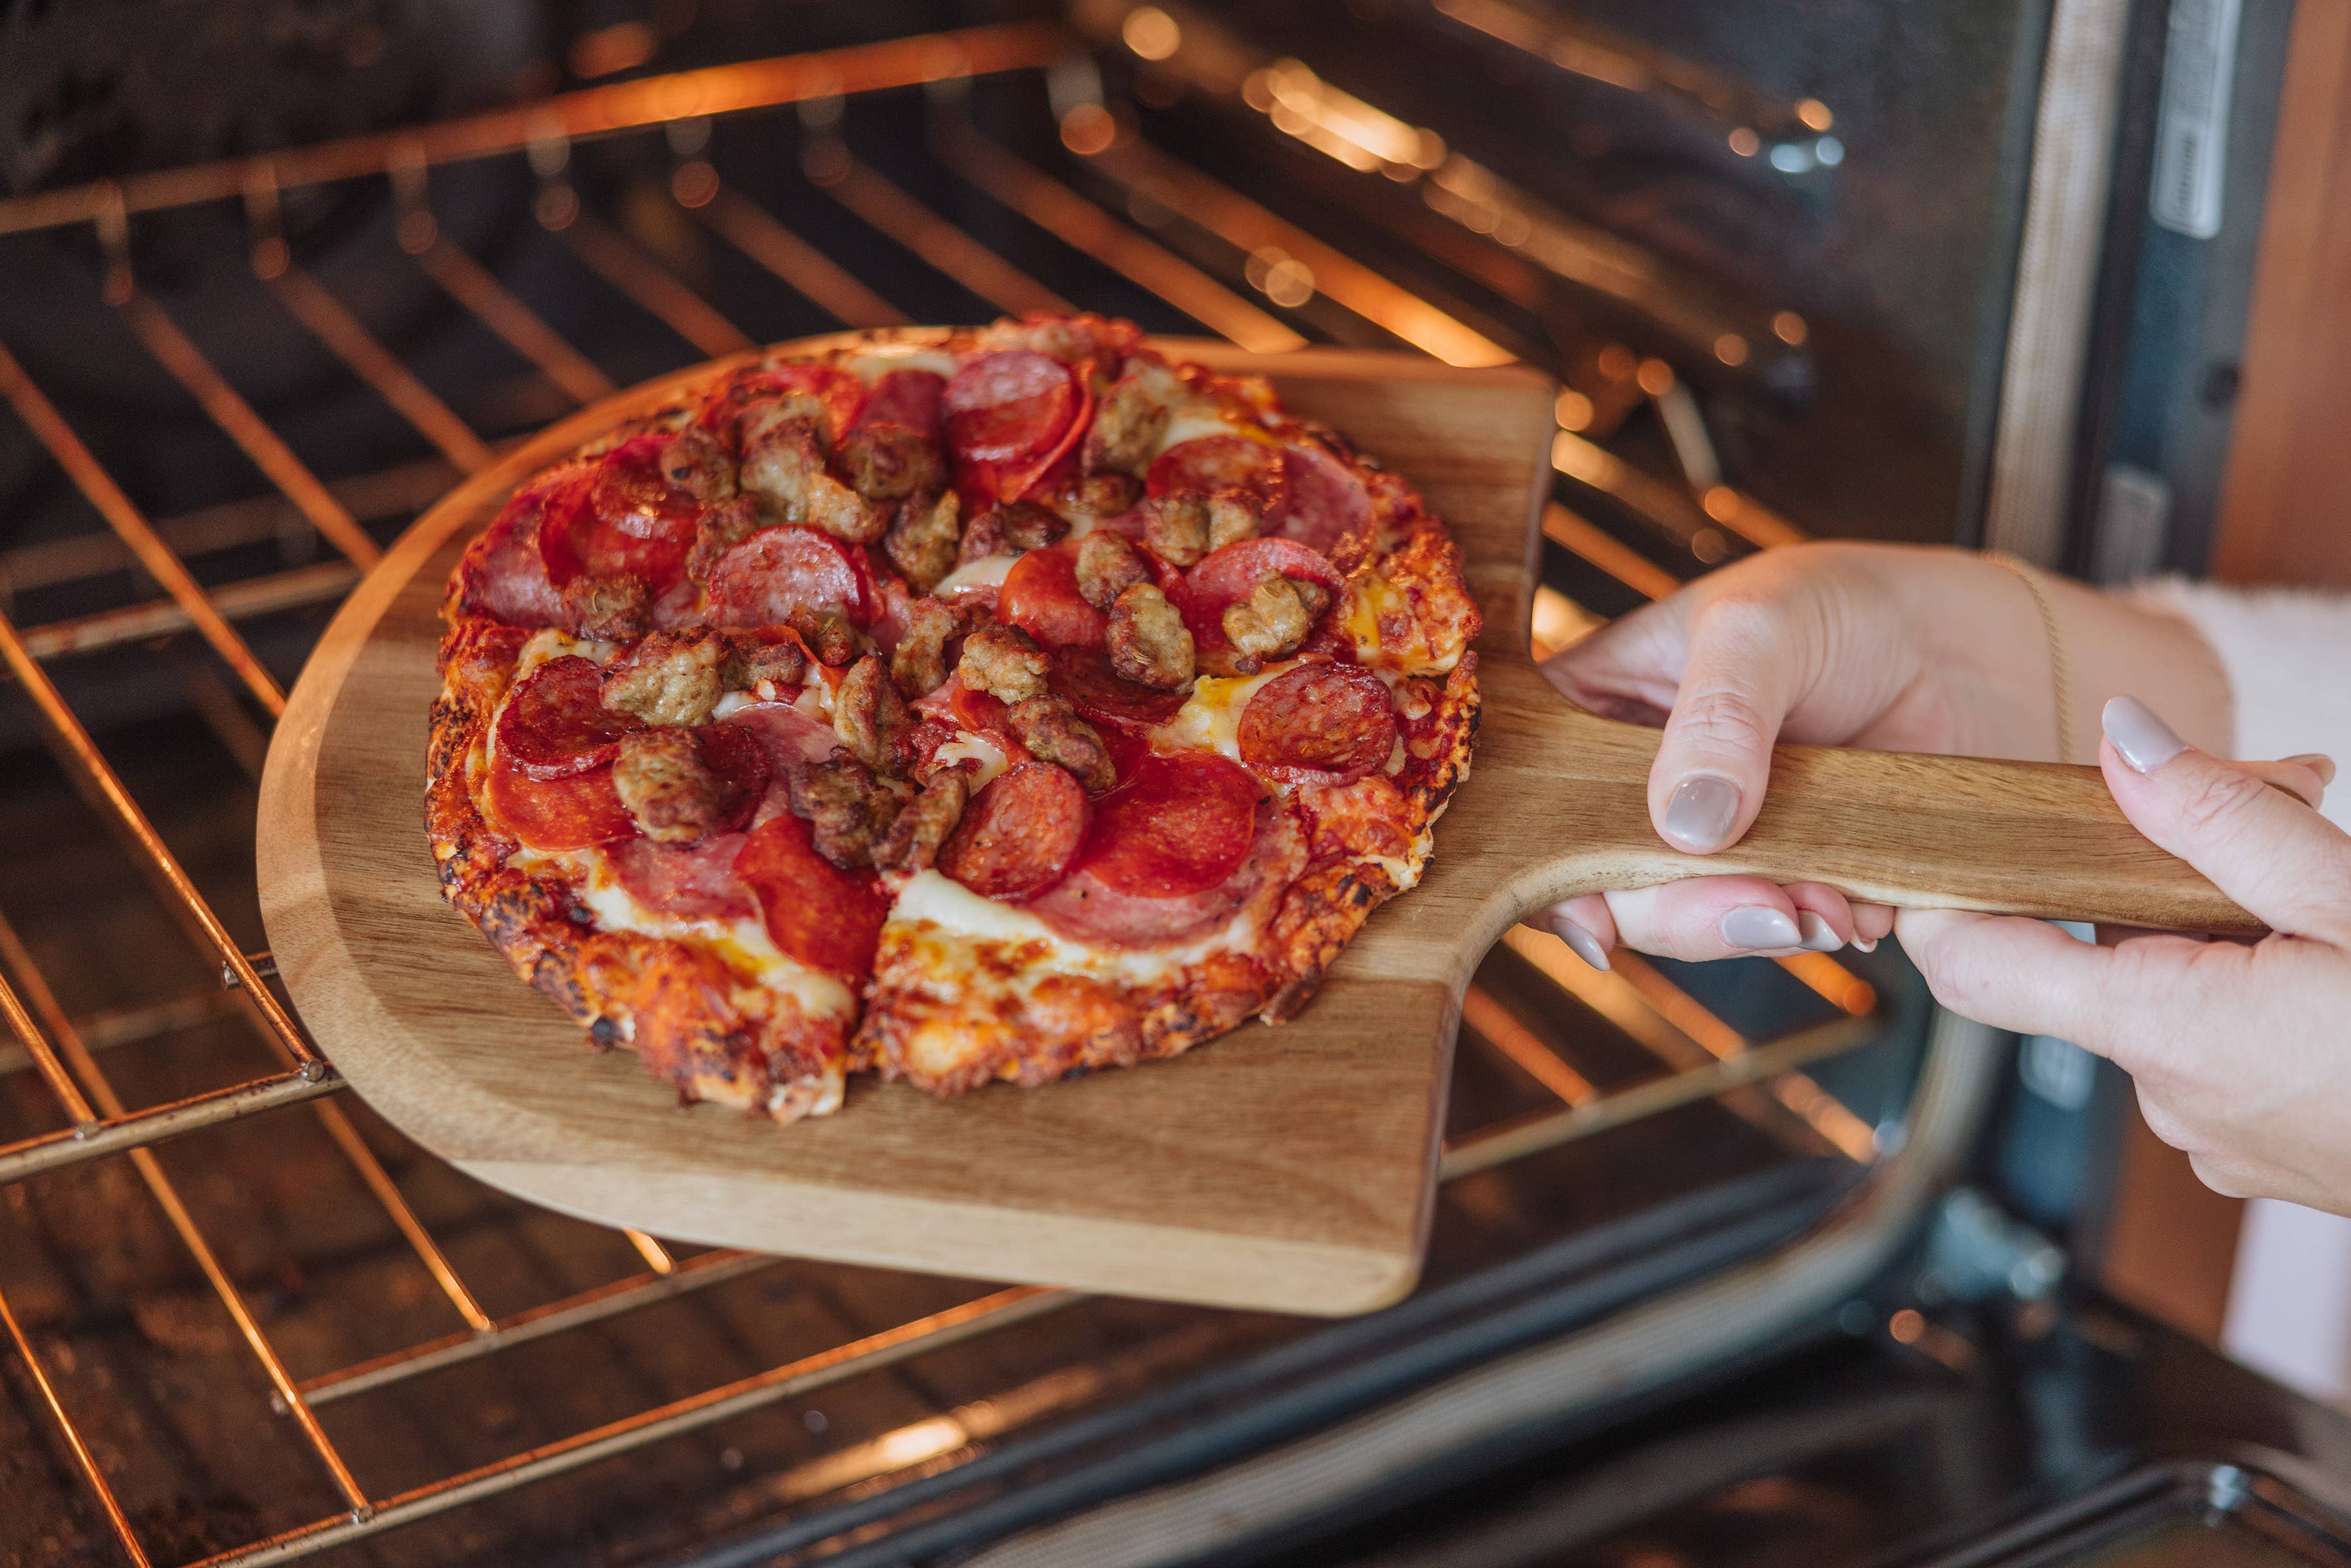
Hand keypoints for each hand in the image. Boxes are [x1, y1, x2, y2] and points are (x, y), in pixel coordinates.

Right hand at [1532, 542, 2228, 966]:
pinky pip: (1770, 923)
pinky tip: (1859, 904)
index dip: (1546, 863)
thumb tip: (1685, 825)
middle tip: (1763, 904)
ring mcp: (1709, 835)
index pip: (1532, 794)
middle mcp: (1639, 779)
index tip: (1591, 916)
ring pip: (1687, 913)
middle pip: (1607, 875)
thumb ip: (1717, 718)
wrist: (1984, 656)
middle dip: (1679, 906)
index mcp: (1598, 705)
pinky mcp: (1781, 874)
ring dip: (1753, 921)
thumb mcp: (1764, 628)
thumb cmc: (1851, 606)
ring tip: (1827, 905)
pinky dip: (1812, 925)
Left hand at [1900, 697, 2346, 1213]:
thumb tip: (2118, 741)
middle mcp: (2169, 1094)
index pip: (1974, 964)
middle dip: (2146, 879)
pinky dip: (2248, 983)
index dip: (1945, 893)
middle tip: (2260, 811)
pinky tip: (2328, 955)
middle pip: (2086, 958)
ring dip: (2215, 928)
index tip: (1948, 829)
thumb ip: (2224, 819)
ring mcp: (2215, 1131)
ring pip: (2160, 993)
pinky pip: (2213, 1039)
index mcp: (2168, 1031)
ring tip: (2318, 890)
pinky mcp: (2261, 1144)